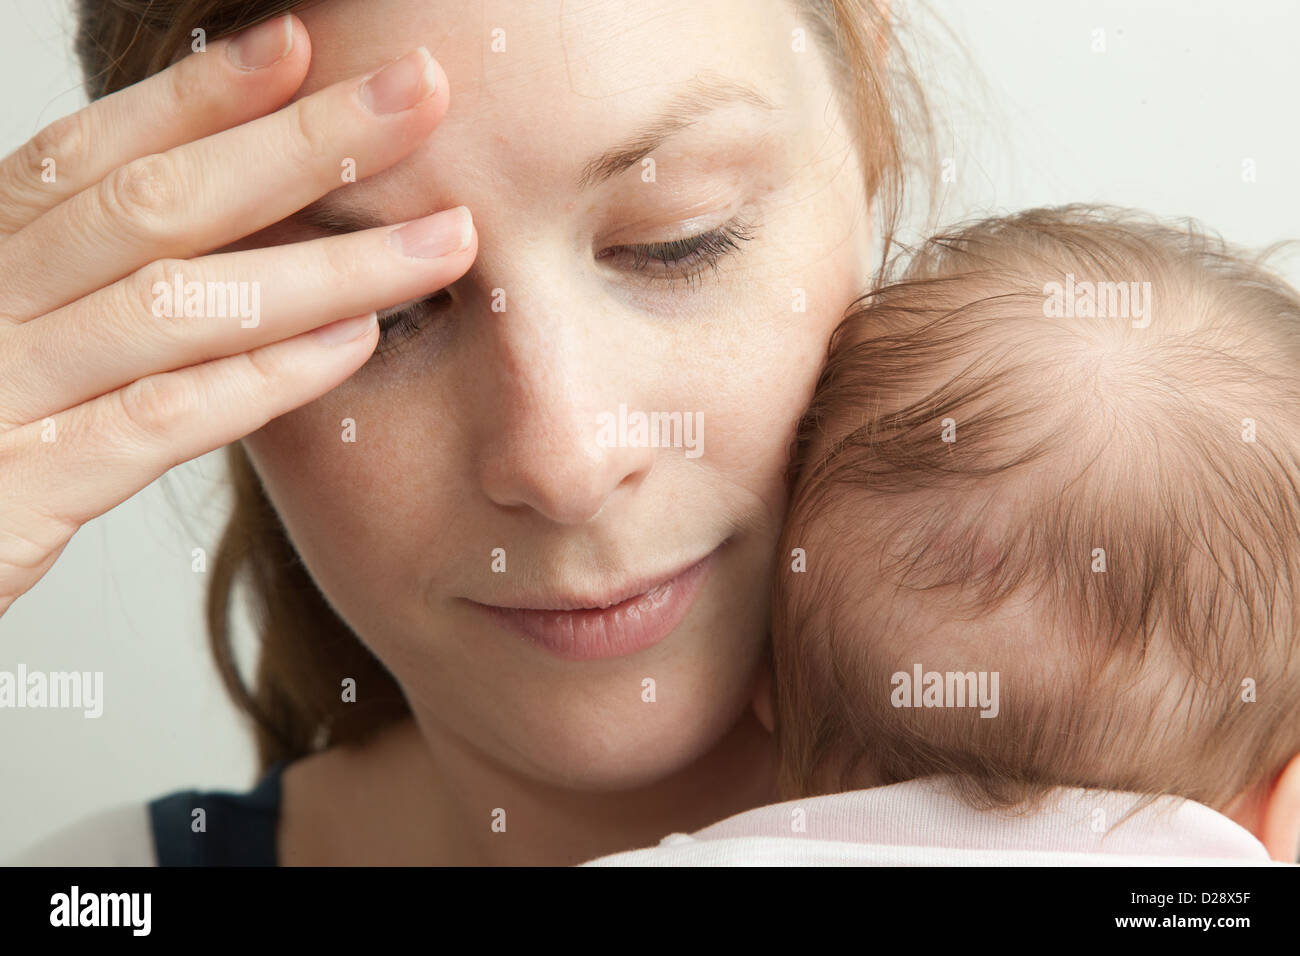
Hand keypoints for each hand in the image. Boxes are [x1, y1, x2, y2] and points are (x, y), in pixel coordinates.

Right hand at [0, 15, 475, 617]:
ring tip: (443, 241)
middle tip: (418, 99)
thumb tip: (204, 245)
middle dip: (299, 146)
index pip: (90, 155)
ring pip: (174, 305)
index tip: (298, 44)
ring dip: (325, 265)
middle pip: (153, 205)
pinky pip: (156, 421)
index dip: (196, 95)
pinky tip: (355, 344)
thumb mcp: (1, 350)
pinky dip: (261, 378)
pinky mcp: (11, 495)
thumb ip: (73, 294)